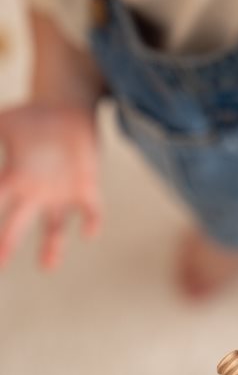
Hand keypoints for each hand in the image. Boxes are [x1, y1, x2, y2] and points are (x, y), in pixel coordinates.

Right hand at [0, 102, 101, 268]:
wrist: (67, 108)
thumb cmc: (32, 117)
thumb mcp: (3, 120)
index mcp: (13, 179)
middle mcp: (35, 193)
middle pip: (18, 224)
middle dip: (8, 243)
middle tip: (0, 263)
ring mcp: (61, 193)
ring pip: (55, 227)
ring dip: (52, 246)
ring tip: (47, 266)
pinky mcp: (87, 187)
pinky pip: (91, 211)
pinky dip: (91, 221)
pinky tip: (88, 233)